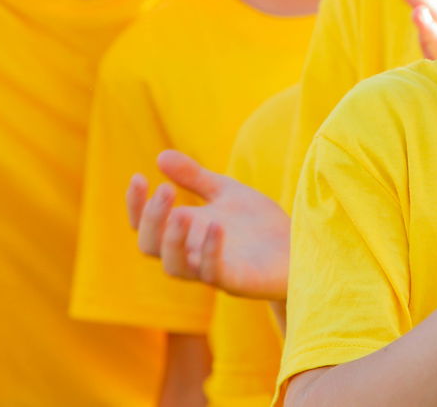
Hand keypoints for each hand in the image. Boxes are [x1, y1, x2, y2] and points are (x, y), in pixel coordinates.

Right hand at [126, 150, 289, 299]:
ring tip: (181, 212)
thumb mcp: (225, 192)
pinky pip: (213, 273)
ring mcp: (211, 270)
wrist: (300, 247)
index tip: (139, 177)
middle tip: (165, 190)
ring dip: (173, 240)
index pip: (145, 225)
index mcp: (186, 232)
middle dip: (151, 219)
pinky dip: (210, 251)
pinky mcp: (237, 281)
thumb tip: (160, 156)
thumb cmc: (259, 225)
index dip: (136, 205)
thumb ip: (195, 177)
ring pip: (174, 267)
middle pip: (151, 247)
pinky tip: (216, 225)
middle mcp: (192, 254)